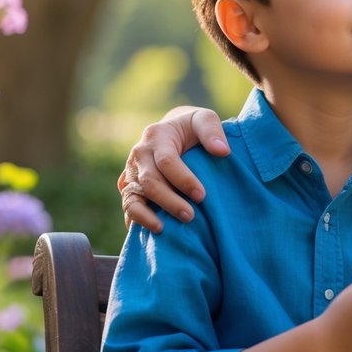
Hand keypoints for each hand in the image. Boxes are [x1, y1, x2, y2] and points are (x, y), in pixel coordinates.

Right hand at [119, 106, 227, 231]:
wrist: (173, 131)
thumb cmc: (192, 128)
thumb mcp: (204, 119)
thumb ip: (213, 131)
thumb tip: (222, 151)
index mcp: (156, 136)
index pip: (167, 161)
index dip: (184, 180)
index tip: (202, 196)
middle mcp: (139, 155)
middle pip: (150, 182)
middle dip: (169, 201)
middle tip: (190, 216)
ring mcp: (131, 172)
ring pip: (133, 197)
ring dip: (147, 216)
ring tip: (163, 229)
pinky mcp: (129, 187)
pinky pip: (128, 206)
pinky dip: (136, 220)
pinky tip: (151, 232)